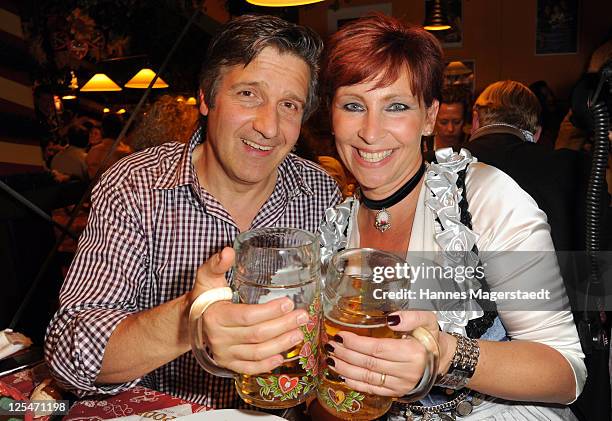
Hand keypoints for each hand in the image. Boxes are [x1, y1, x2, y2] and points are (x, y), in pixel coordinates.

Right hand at [190, 247, 308, 374]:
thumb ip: (217, 264)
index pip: (247, 316)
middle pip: (256, 335)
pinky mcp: (228, 364)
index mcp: (215, 316)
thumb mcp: (207, 278)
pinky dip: (267, 365)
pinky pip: (249, 368)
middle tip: (302, 316)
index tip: (288, 302)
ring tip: (299, 332)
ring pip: (257, 353)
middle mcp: (219, 338)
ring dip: (281, 344)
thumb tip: (228, 252)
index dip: (270, 311)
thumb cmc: (204, 297)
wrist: (191, 321)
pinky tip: (282, 356)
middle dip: (283, 326)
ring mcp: (224, 353)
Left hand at [325, 310, 454, 396]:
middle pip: (369, 363)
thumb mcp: (427, 320)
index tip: (341, 335)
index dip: (356, 343)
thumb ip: (411, 316)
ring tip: (331, 359)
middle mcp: (406, 371)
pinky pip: (372, 389)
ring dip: (346, 369)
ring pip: (368, 378)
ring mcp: (400, 384)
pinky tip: (343, 374)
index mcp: (412, 352)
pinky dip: (355, 383)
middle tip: (331, 345)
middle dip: (346, 355)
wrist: (442, 359)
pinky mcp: (396, 392)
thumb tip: (392, 318)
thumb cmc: (430, 337)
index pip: (378, 349)